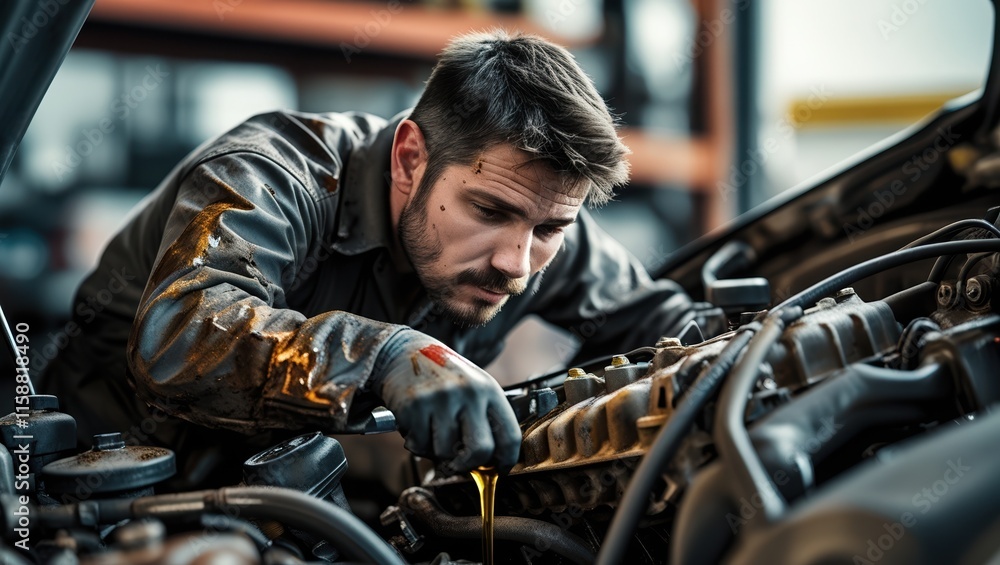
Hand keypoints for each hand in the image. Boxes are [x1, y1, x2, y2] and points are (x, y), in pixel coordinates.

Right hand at [370, 330, 520, 472]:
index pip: (510, 436)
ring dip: (435, 451)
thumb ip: (484, 420)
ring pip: (444, 452)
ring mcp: (441, 398)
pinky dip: (416, 443)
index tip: (498, 470)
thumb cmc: (442, 377)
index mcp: (489, 390)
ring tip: (432, 430)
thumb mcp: (473, 388)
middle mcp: (469, 392)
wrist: (403, 353)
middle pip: (480, 450)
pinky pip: (419, 445)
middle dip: (468, 465)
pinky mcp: (415, 405)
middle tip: (458, 462)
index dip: (505, 461)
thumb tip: (489, 464)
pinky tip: (416, 425)